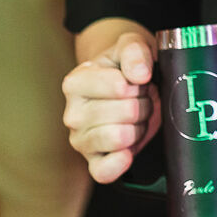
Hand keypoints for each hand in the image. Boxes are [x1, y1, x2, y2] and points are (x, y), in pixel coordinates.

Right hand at [62, 28, 159, 182]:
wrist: (130, 84)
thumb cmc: (128, 66)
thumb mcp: (132, 44)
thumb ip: (134, 51)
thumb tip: (139, 74)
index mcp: (75, 83)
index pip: (119, 86)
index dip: (138, 83)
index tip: (135, 79)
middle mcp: (72, 114)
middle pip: (126, 112)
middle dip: (143, 104)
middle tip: (139, 99)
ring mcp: (80, 140)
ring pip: (121, 138)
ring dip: (139, 127)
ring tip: (134, 117)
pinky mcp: (93, 161)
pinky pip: (104, 171)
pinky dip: (120, 163)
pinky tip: (128, 153)